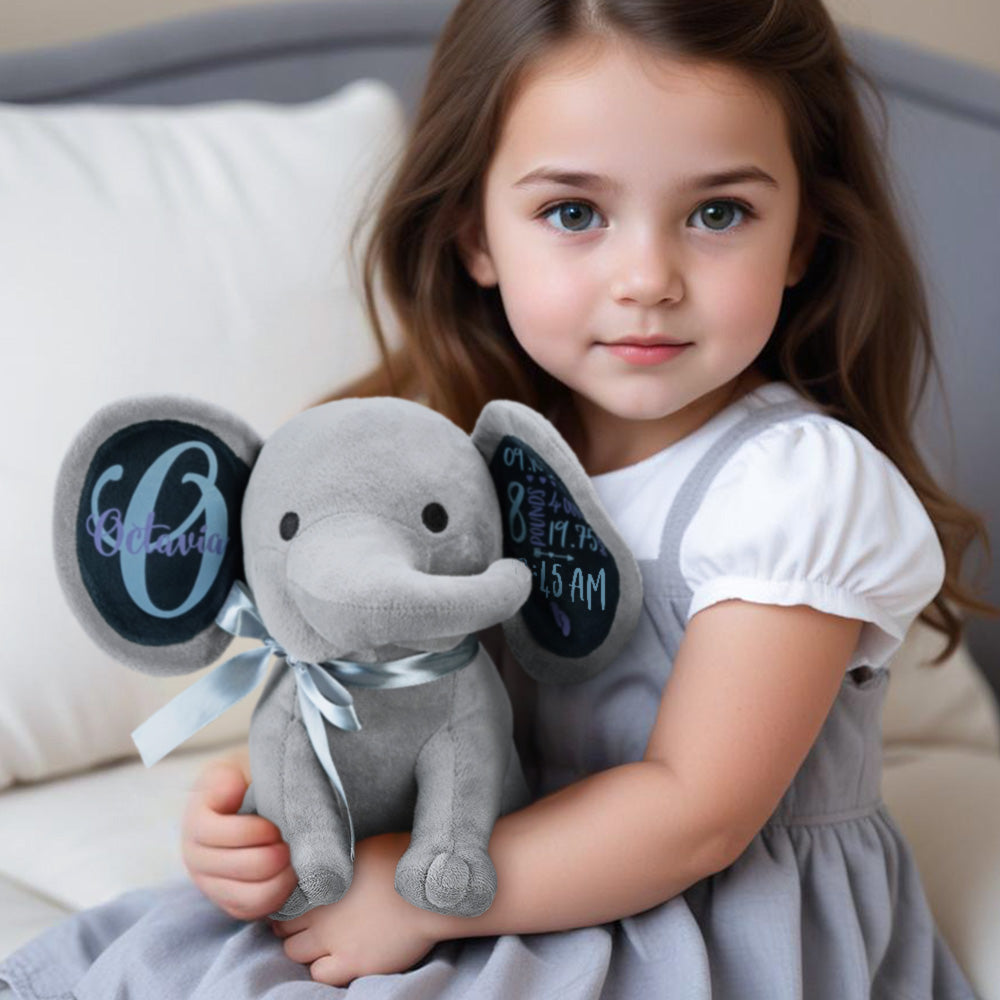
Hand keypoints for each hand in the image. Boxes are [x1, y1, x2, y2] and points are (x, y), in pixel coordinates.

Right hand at [181, 757, 298, 920]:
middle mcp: (195, 855)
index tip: (273, 825)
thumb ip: (230, 775)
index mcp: (196, 819)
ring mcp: (210, 882)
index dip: (247, 832)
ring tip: (295, 862)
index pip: (211, 834)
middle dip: (269, 857)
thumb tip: (231, 787)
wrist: (257, 798)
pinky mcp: (228, 900)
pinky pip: (250, 910)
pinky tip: (292, 878)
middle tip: (290, 845)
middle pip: (233, 867)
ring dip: (276, 881)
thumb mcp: (239, 767)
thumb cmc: (252, 780)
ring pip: (244, 896)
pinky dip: (275, 897)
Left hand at [269, 832, 441, 985]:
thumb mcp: (359, 850)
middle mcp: (321, 911)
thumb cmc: (400, 862)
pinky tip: (339, 958)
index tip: (298, 908)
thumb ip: (333, 864)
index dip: (288, 906)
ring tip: (324, 943)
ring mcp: (334, 939)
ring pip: (295, 952)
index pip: (284, 900)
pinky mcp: (352, 962)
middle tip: (309, 927)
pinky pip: (319, 974)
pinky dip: (323, 968)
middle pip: (284, 928)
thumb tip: (320, 866)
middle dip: (292, 928)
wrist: (427, 892)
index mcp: (321, 882)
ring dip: (305, 948)